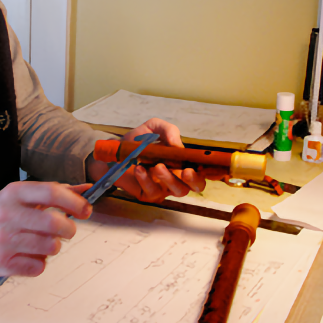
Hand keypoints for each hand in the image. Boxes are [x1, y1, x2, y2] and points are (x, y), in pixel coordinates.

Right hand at [0, 182, 91, 277]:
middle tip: (68, 230)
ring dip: (54, 246)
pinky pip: (39, 266)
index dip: (74, 201)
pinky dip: (39, 263)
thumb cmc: (0, 216)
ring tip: (43, 243)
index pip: (51, 192)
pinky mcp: (3, 263)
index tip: (86, 209)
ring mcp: (4, 240)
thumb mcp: (21, 197)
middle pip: (54, 222)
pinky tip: (28, 255)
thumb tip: (86, 190)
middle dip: (69, 229)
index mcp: (13, 193)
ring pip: (50, 246)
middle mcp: (7, 214)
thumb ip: (54, 193)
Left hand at [87, 118, 206, 203]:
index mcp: (182, 163)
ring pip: (177, 191)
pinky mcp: (148, 194)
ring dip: (169, 179)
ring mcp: (163, 188)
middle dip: (194, 180)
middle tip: (185, 171)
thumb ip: (169, 131)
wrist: (114, 150)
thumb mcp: (154, 128)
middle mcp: (177, 177)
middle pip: (195, 187)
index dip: (208, 172)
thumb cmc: (138, 140)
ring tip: (157, 166)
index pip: (202, 172)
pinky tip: (140, 169)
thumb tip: (178, 145)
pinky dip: (147, 180)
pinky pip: (152, 191)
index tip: (202, 166)